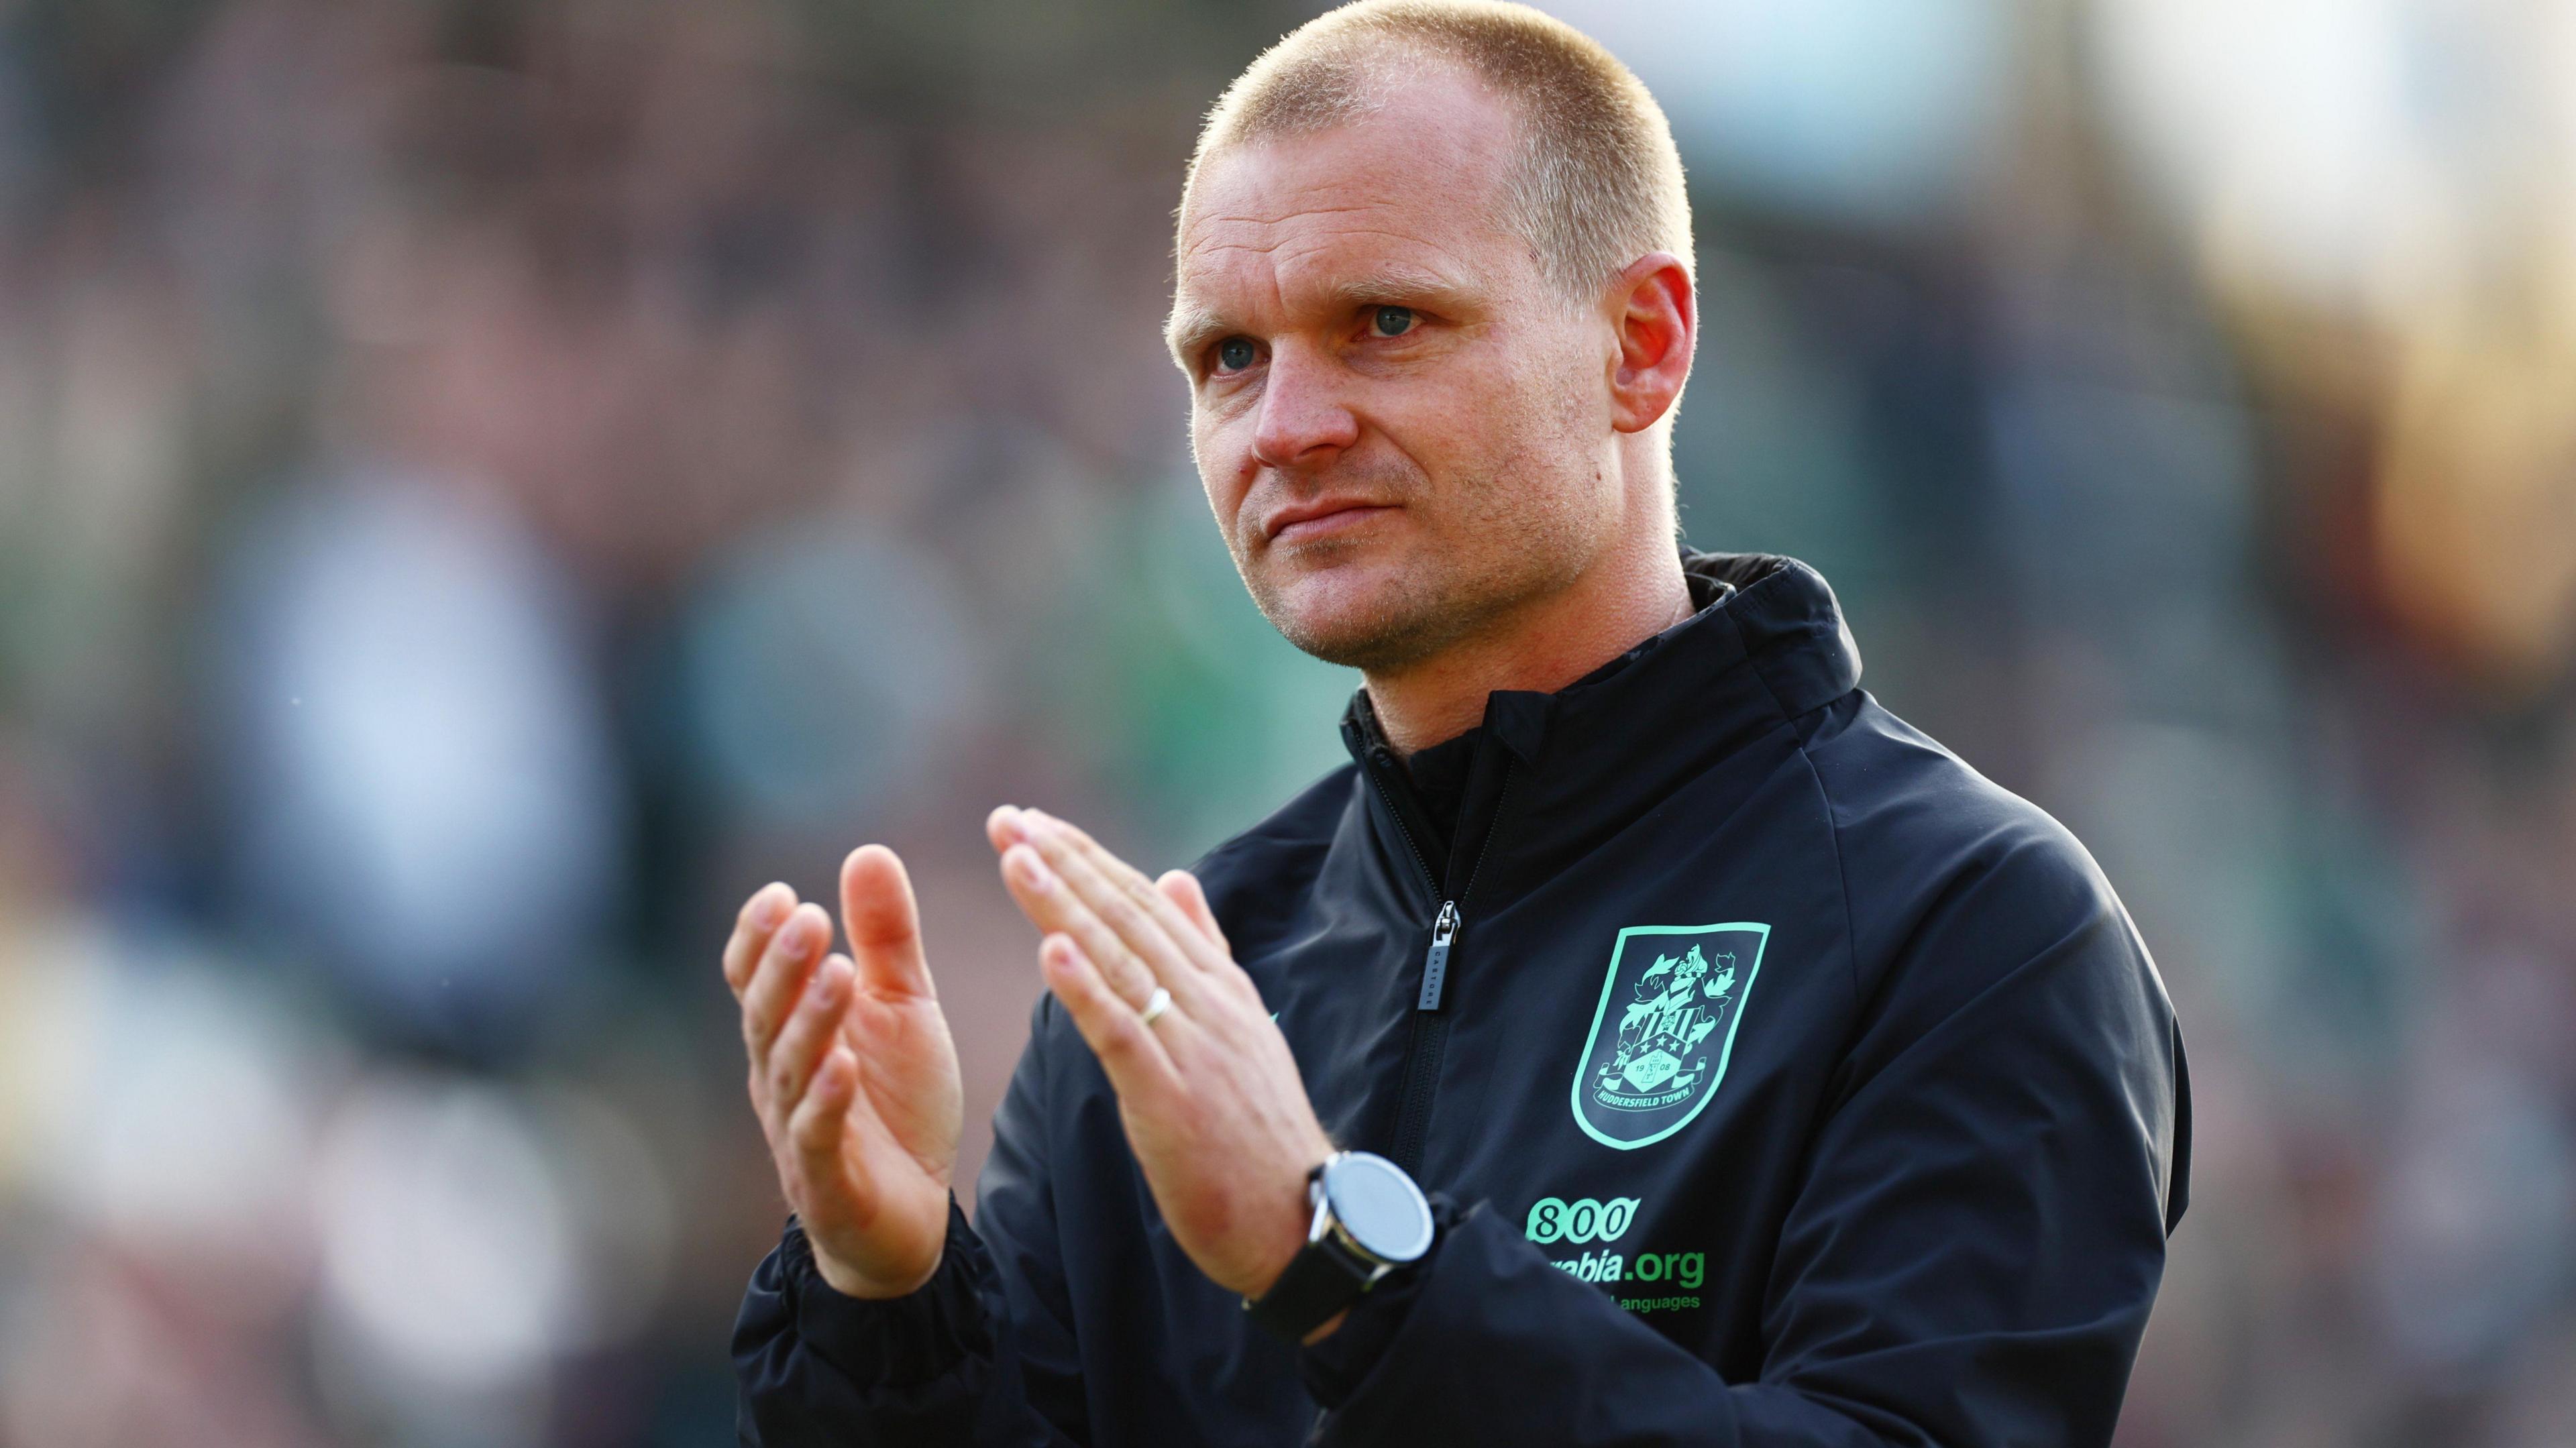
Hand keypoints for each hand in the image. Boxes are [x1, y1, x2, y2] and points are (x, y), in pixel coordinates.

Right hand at [723, 846, 963, 1298]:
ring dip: (811, 1020)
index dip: (758, 940)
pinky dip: (827, 1099)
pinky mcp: (827, 1180)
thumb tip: (868, 851)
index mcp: (792, 1032)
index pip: (755, 980)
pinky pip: (818, 1136)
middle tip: (805, 918)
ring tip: (837, 971)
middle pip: (767, 1015)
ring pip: (790, 1070)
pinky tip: (843, 1065)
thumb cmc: (896, 1104)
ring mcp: (797, 1130)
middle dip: (783, 966)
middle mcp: (780, 1077)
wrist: (913, 1214)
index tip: (779, 894)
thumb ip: (885, 938)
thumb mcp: (903, 1007)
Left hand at [986, 805, 1337, 1311]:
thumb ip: (1206, 953)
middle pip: (1126, 918)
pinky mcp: (1171, 1097)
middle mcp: (1207, 1004)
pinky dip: (1085, 988)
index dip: (1087, 859)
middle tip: (1007, 819)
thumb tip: (1178, 880)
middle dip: (1063, 864)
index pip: (1144, 905)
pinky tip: (1050, 950)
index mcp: (1220, 987)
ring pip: (1119, 961)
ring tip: (1017, 857)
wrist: (1300, 1220)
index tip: (1035, 820)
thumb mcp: (1240, 1030)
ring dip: (1064, 905)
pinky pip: (1122, 1032)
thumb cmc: (1260, 1136)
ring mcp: (1192, 1047)